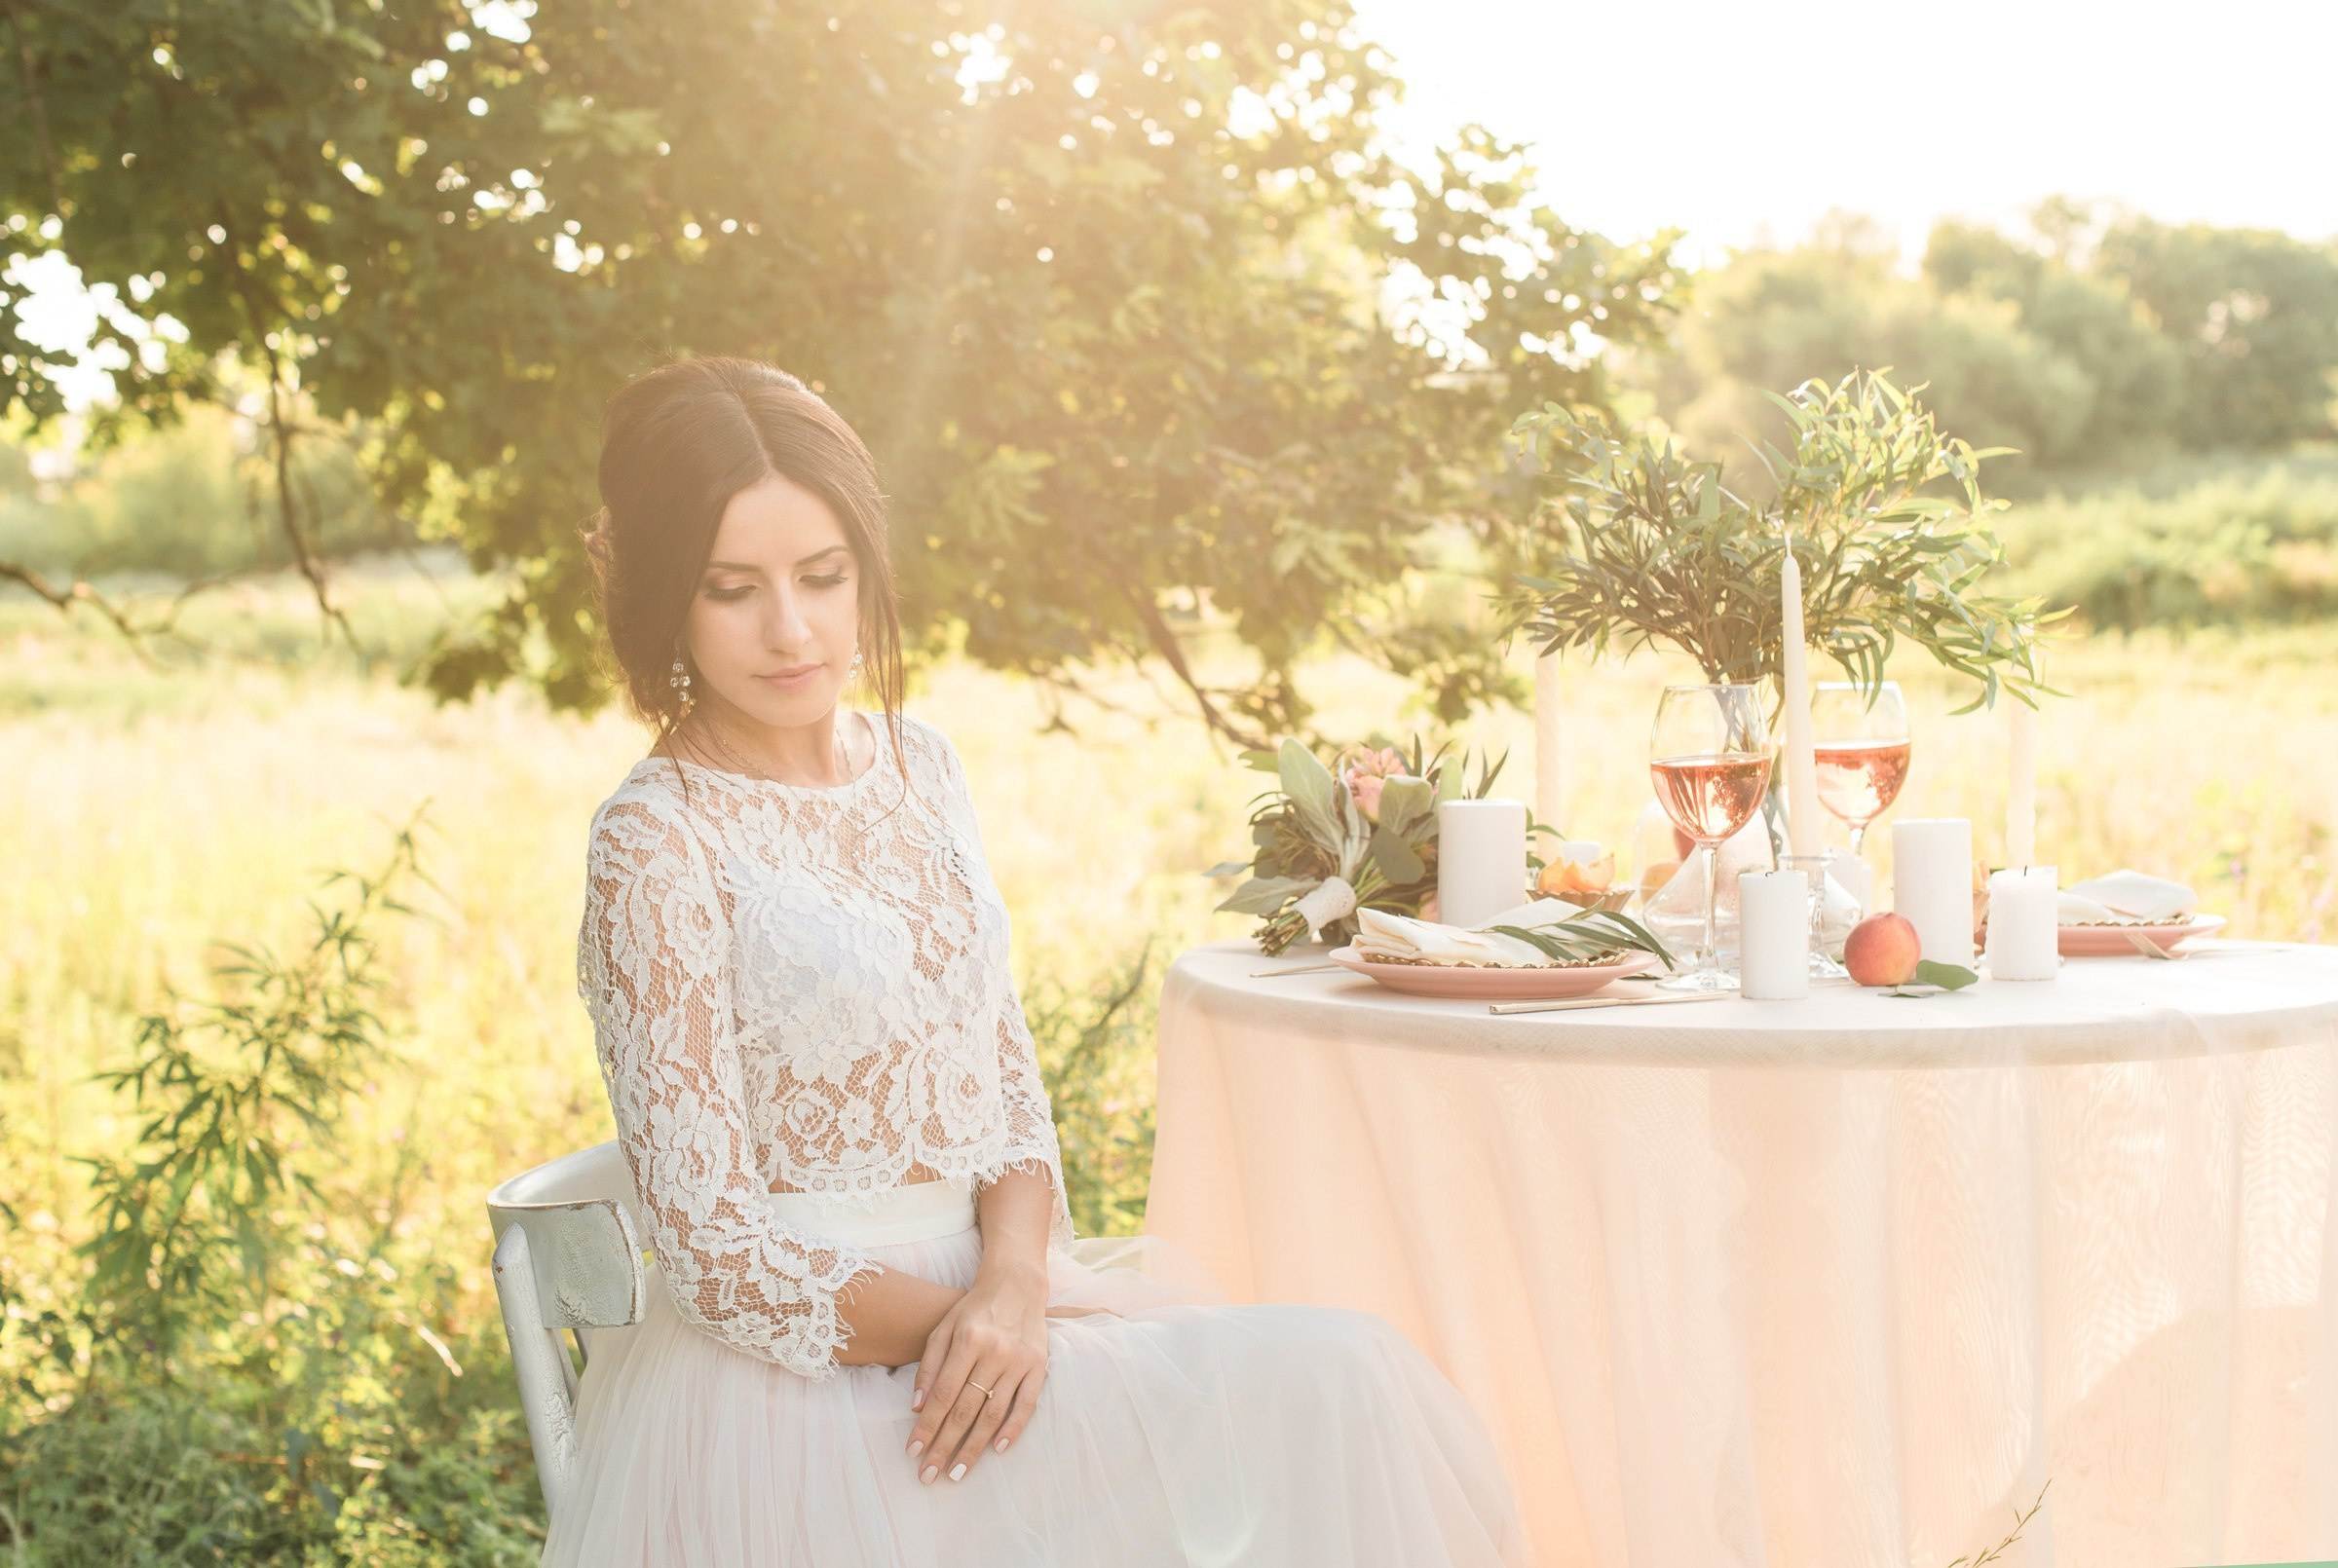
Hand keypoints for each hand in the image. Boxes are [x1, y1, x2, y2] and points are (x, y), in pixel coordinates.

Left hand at [904, 1261, 1048, 1483]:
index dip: (927, 1426)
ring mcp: (1019, 1360)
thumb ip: (929, 1365)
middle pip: (965, 1409)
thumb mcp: (943, 1327)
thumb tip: (916, 1406)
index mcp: (967, 1341)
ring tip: (957, 1472)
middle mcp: (994, 1352)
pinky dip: (1013, 1428)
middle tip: (929, 1475)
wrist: (1016, 1285)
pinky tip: (998, 1449)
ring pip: (993, 1412)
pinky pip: (1027, 1403)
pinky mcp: (1039, 1365)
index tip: (913, 1451)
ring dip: (974, 1447)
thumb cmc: (974, 1309)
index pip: (943, 1394)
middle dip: (945, 1446)